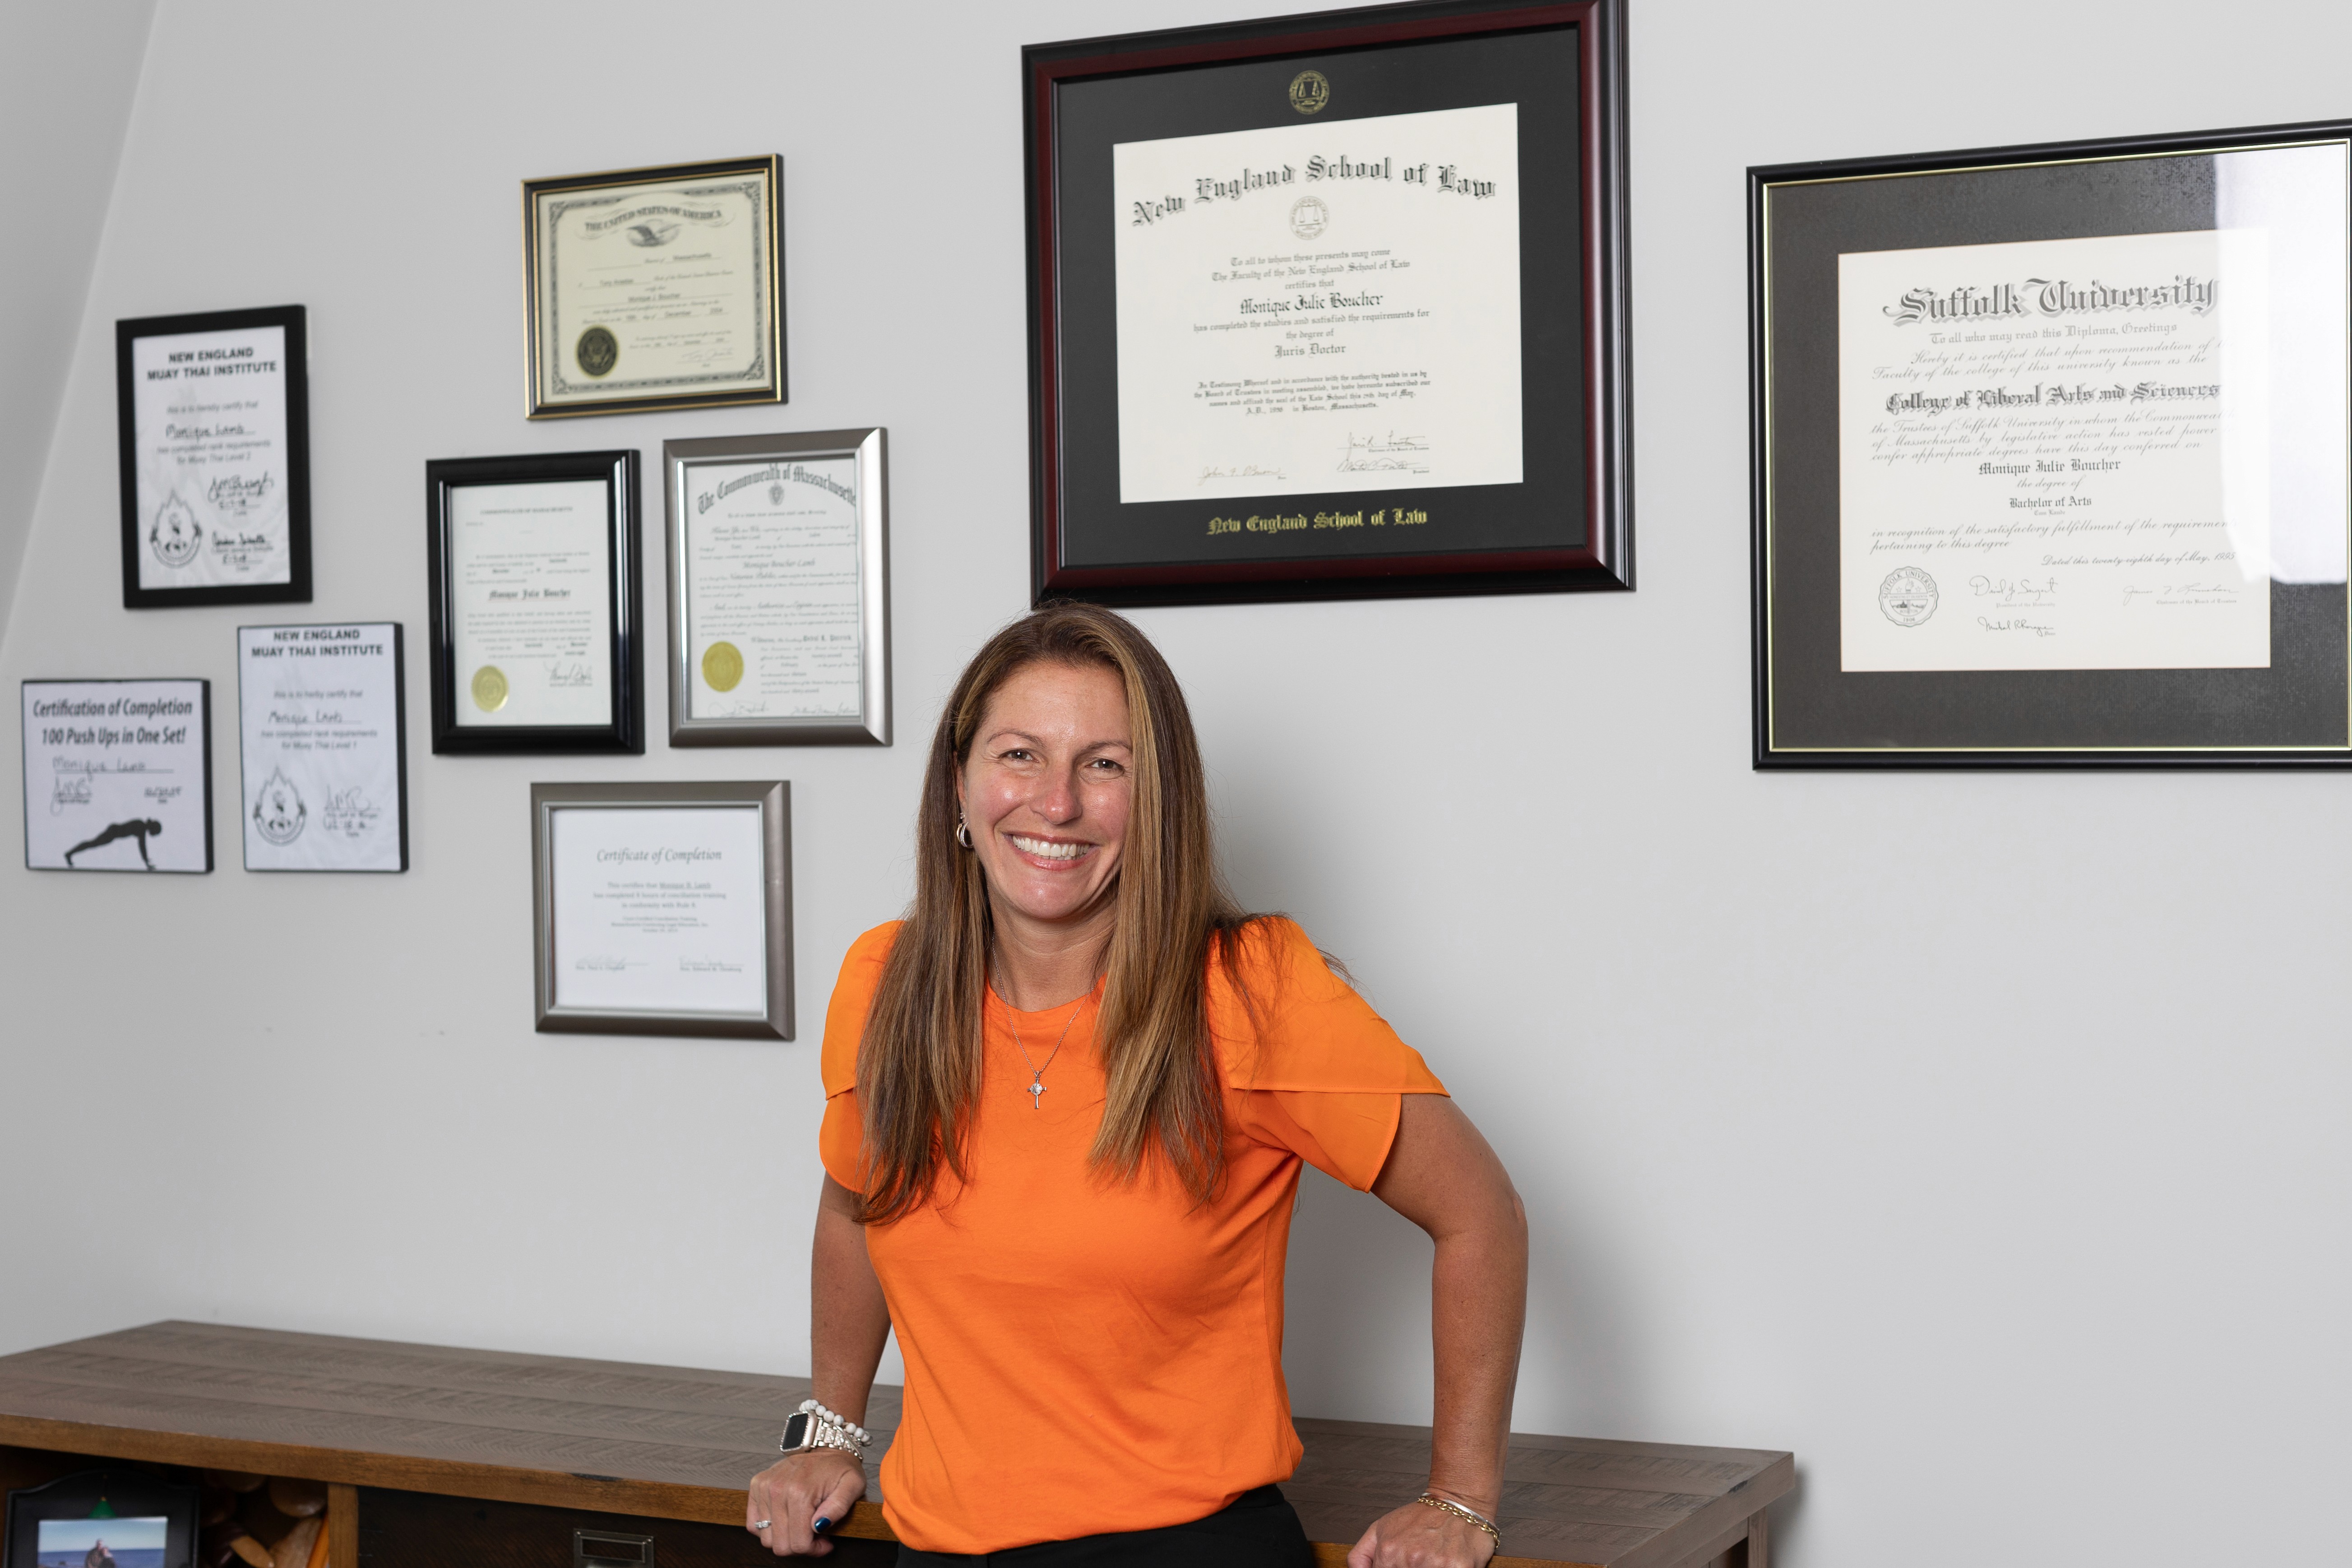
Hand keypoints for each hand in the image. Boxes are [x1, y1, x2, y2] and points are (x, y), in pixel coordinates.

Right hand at [746, 1449, 864, 1556]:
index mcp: (800, 1492)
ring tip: (802, 1526)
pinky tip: (786, 1520)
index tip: (825, 1542)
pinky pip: (753, 1524)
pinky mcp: (757, 1485)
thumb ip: (839, 1507)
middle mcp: (777, 1489)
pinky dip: (768, 1528)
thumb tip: (819, 1525)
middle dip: (800, 1546)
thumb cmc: (839, 1468)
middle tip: (815, 1536)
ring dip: (784, 1538)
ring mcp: (764, 1487)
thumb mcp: (853, 1485)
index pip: (798, 1544)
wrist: (824, 1446)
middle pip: (780, 1545)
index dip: (814, 1549)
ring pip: (766, 1538)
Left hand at [1346, 1497, 1497, 1567]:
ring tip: (1430, 1561)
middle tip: (1416, 1561)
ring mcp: (1435, 1565)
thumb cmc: (1419, 1517)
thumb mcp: (1380, 1529)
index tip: (1398, 1567)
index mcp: (1389, 1553)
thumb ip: (1360, 1555)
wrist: (1455, 1503)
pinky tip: (1443, 1562)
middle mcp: (1411, 1559)